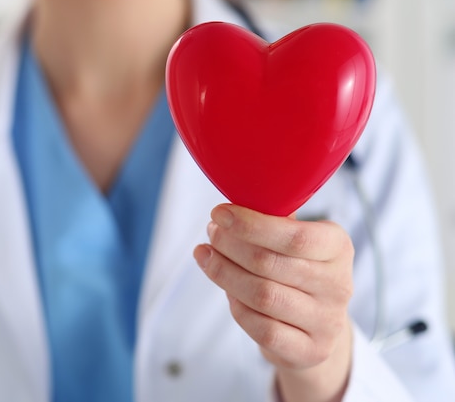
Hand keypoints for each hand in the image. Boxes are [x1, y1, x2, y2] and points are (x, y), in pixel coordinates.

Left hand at [193, 204, 354, 401]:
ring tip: (206, 255)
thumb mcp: (297, 241)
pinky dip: (237, 307)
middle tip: (211, 234)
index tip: (219, 213)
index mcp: (338, 247)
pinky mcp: (310, 350)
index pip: (295, 236)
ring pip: (262, 295)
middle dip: (230, 245)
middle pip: (269, 264)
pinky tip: (225, 290)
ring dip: (225, 273)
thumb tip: (238, 195)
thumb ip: (276, 219)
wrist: (318, 328)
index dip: (251, 224)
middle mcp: (338, 284)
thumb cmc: (298, 271)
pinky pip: (262, 328)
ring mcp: (327, 321)